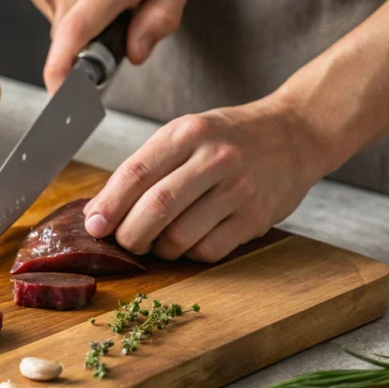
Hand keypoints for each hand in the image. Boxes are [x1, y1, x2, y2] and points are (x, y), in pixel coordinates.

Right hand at [24, 0, 197, 91]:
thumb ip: (162, 19)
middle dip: (92, 40)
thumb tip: (135, 53)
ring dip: (80, 16)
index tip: (61, 98)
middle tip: (118, 15)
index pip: (72, 40)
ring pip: (58, 21)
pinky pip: (49, 0)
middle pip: (69, 40)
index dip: (62, 76)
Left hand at [82, 96, 327, 261]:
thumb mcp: (185, 134)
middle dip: (129, 234)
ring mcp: (239, 190)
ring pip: (180, 237)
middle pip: (157, 208)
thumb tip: (98, 211)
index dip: (109, 205)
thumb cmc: (228, 138)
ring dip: (159, 249)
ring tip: (158, 240)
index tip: (93, 225)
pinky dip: (189, 254)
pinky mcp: (256, 218)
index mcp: (188, 133)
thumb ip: (144, 168)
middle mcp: (215, 159)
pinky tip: (190, 240)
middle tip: (123, 241)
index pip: (136, 173)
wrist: (295, 134)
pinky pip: (208, 251)